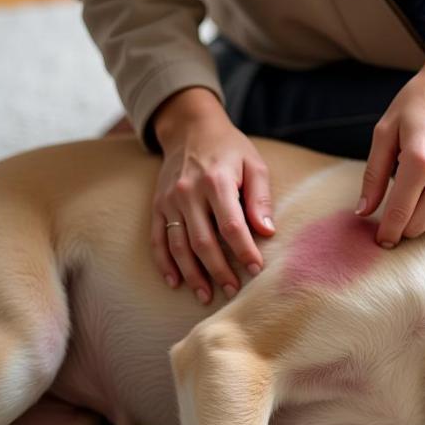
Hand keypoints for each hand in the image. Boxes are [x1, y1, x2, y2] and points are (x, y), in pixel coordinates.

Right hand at [150, 88, 274, 302]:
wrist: (190, 128)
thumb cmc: (230, 149)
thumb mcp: (254, 165)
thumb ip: (261, 198)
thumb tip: (267, 232)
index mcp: (216, 181)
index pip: (231, 225)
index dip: (244, 250)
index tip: (256, 269)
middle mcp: (188, 192)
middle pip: (203, 242)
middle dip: (219, 270)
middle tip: (234, 290)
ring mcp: (169, 201)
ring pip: (178, 246)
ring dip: (192, 274)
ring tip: (206, 295)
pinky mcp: (157, 206)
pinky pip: (158, 239)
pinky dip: (165, 263)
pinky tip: (175, 282)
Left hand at [356, 35, 424, 246]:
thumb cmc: (418, 103)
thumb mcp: (386, 131)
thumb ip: (374, 174)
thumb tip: (363, 212)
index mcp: (419, 159)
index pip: (399, 212)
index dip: (387, 232)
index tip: (380, 241)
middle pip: (419, 223)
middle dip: (403, 226)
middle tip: (394, 218)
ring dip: (423, 220)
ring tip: (414, 201)